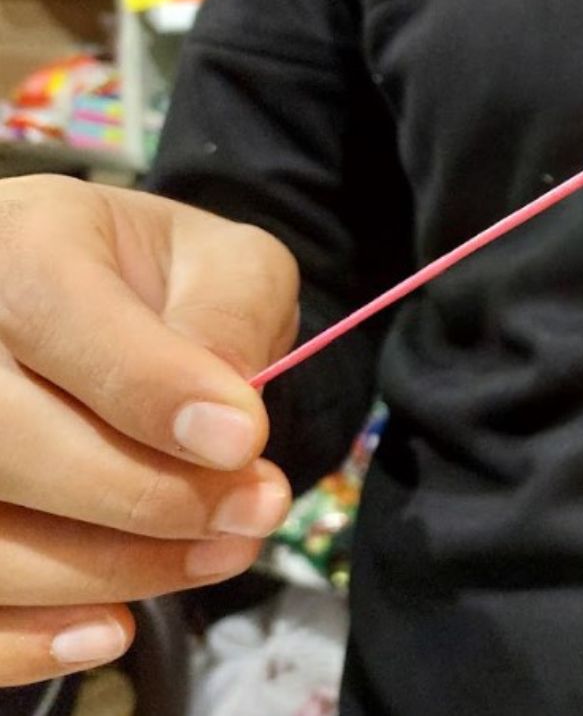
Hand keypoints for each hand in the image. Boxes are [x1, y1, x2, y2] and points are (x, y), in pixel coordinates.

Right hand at [0, 175, 298, 685]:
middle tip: (256, 510)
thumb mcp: (228, 263)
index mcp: (22, 245)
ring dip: (110, 568)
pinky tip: (113, 627)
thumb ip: (232, 314)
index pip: (57, 314)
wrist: (114, 309)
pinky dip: (26, 638)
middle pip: (6, 439)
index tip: (243, 441)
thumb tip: (222, 414)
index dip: (149, 389)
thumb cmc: (169, 284)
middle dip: (145, 495)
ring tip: (224, 551)